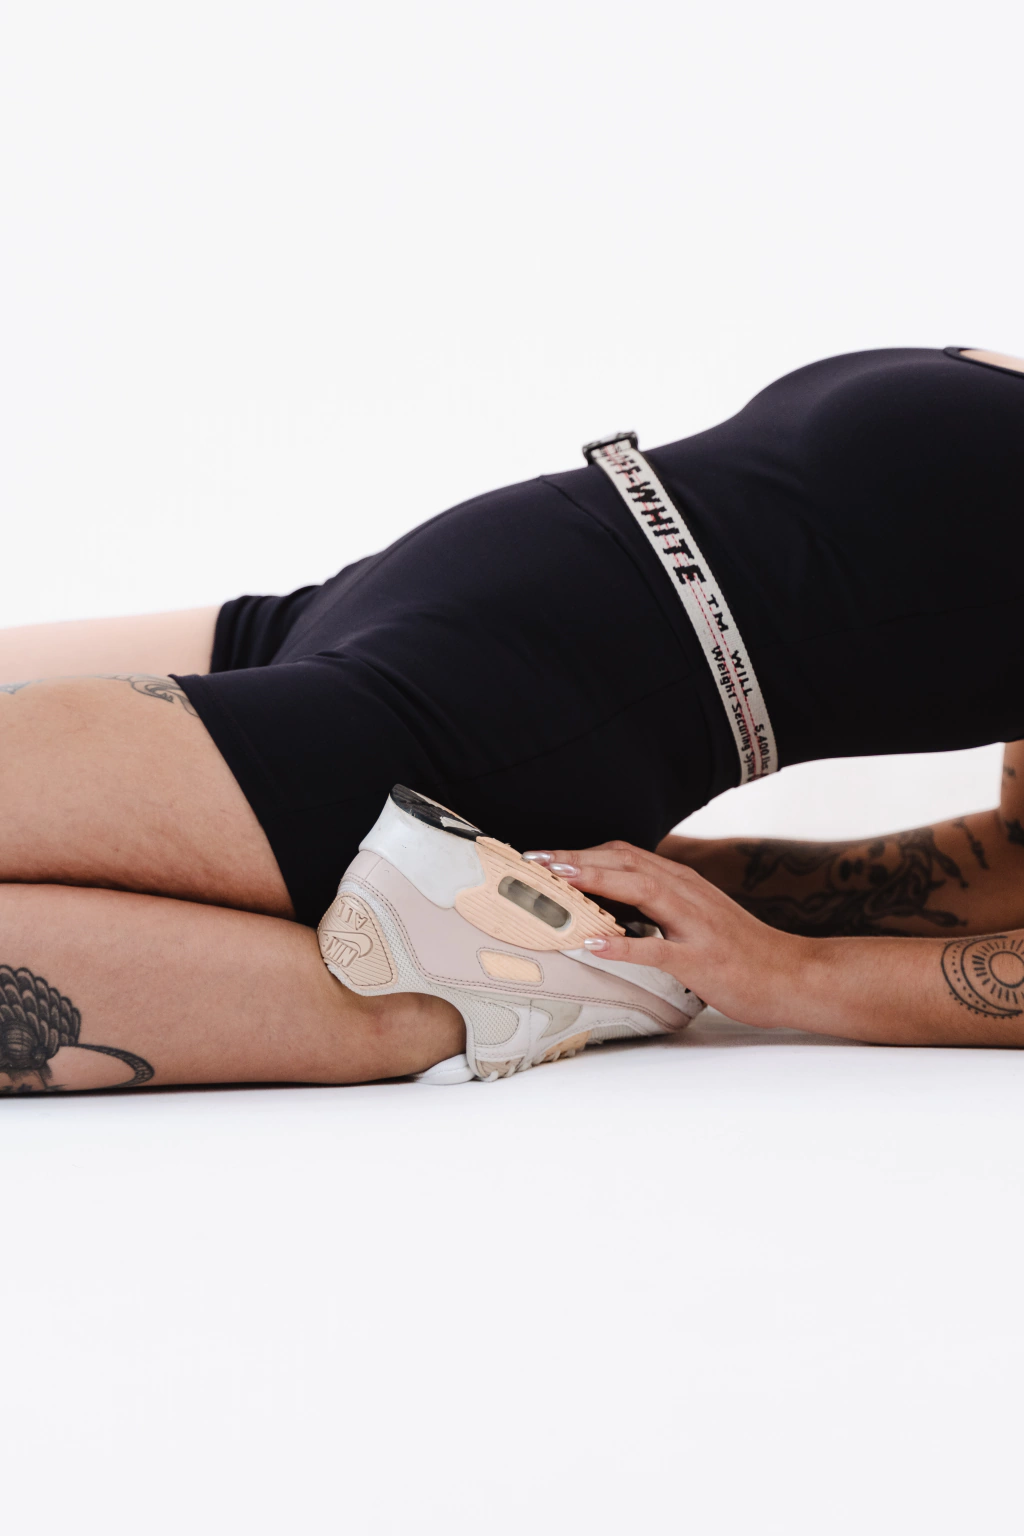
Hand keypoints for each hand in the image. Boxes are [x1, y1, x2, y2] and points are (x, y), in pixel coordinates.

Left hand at [526, 840, 810, 1028]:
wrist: (793, 975)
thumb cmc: (741, 951)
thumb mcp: (698, 916)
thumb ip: (661, 904)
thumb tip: (613, 903)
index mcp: (684, 884)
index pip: (626, 855)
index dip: (583, 851)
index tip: (544, 856)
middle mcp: (688, 894)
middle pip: (625, 863)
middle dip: (576, 859)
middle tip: (532, 860)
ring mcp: (696, 925)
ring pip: (640, 891)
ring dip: (595, 881)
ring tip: (555, 881)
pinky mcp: (702, 959)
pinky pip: (658, 948)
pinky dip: (622, 945)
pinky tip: (592, 946)